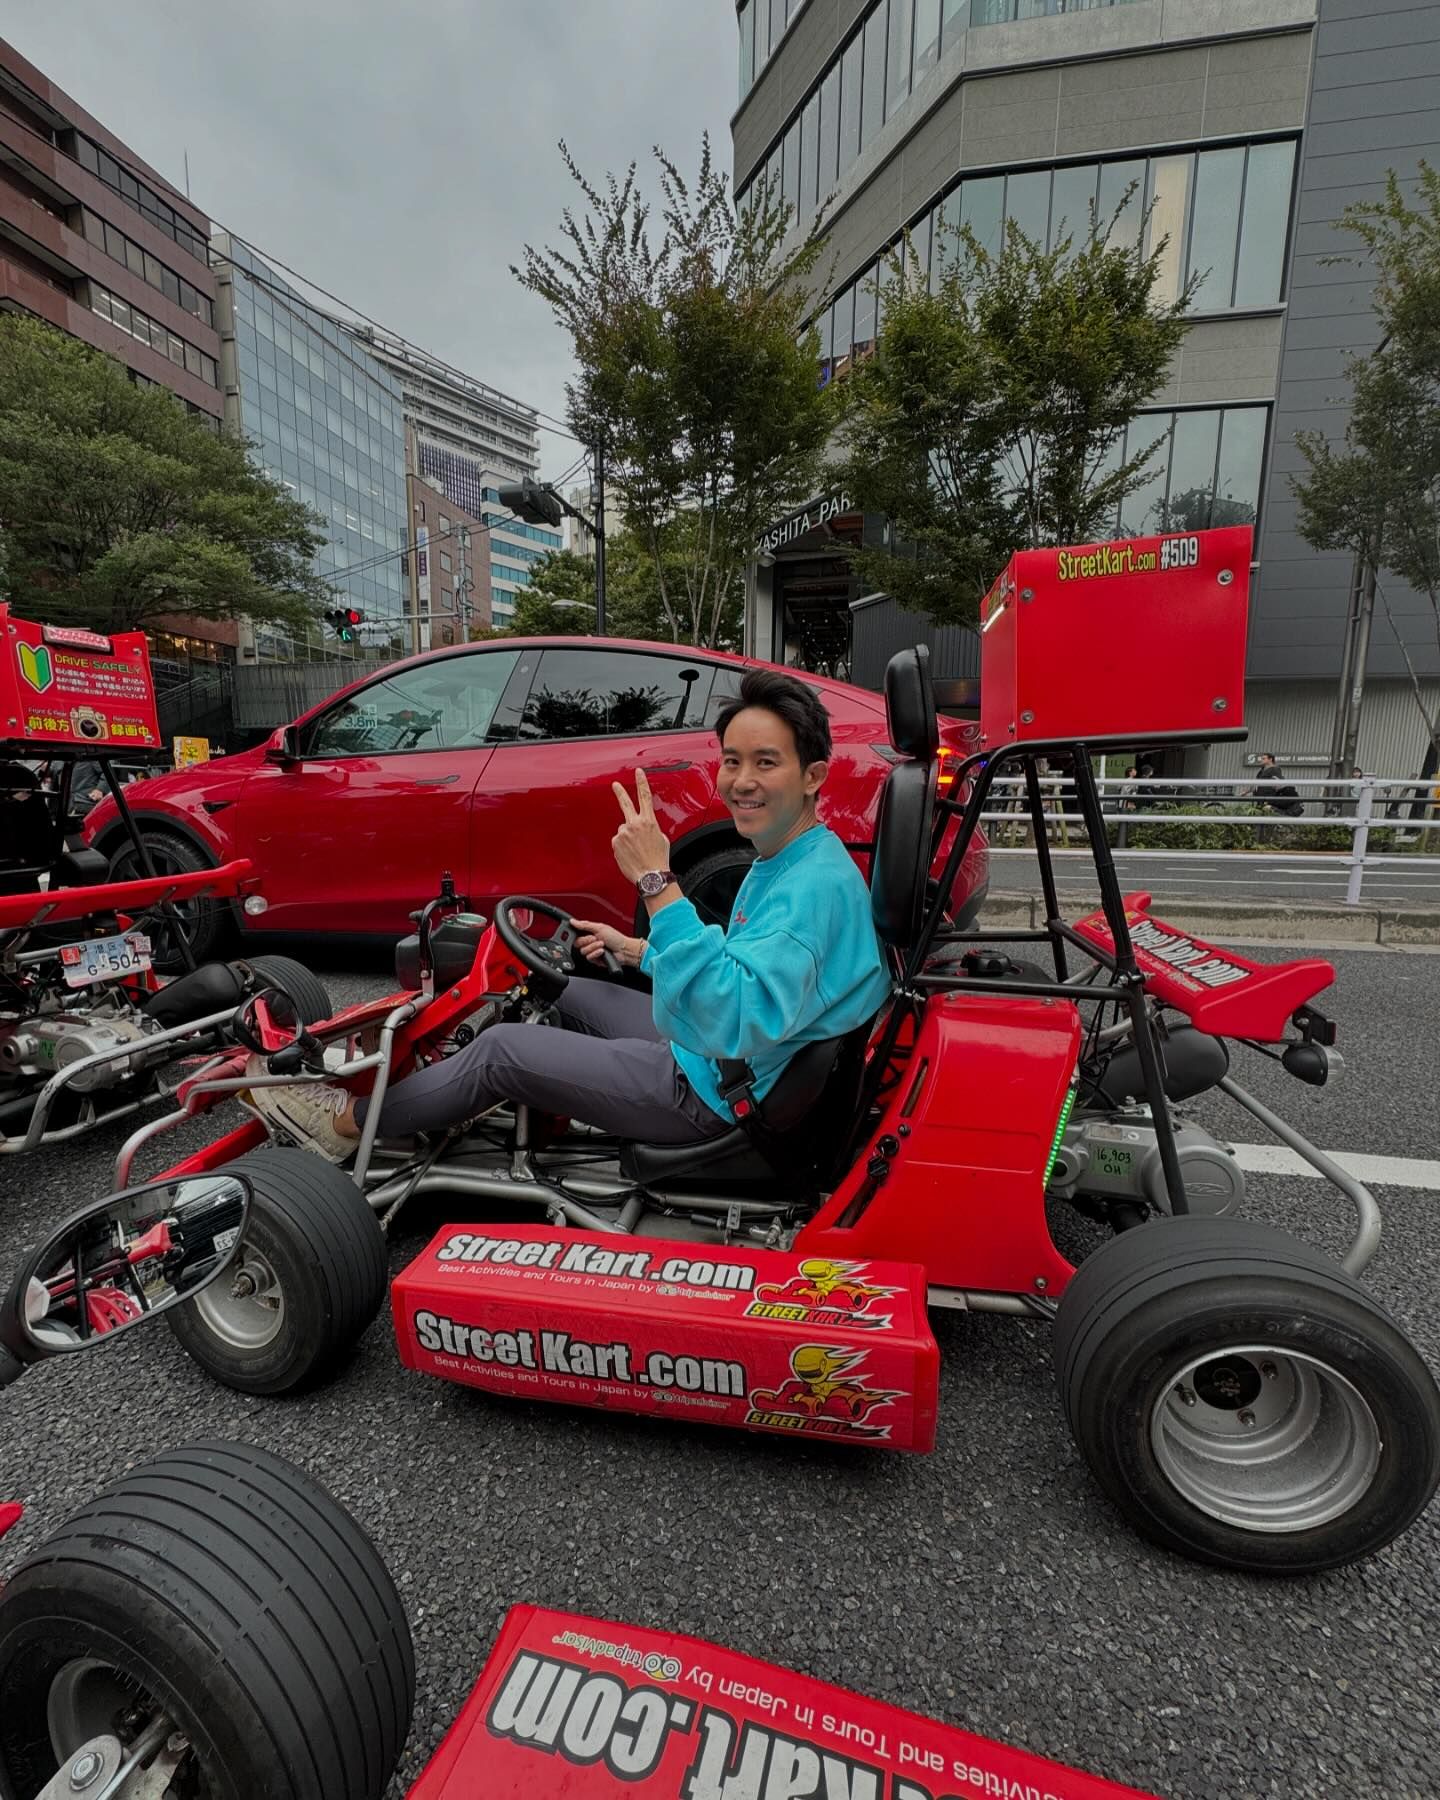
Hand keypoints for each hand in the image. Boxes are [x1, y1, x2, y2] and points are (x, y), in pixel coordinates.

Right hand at [571, 919, 645, 969]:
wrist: (624, 950)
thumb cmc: (616, 938)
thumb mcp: (600, 927)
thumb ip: (585, 925)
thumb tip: (573, 921)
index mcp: (589, 933)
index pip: (576, 933)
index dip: (577, 934)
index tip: (582, 932)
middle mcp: (589, 942)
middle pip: (577, 943)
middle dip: (587, 940)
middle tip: (596, 938)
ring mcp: (591, 951)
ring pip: (583, 951)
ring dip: (593, 947)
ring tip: (602, 944)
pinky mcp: (594, 959)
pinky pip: (588, 957)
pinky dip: (596, 953)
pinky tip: (602, 951)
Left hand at [611, 768, 671, 883]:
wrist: (651, 875)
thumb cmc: (658, 859)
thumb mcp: (661, 838)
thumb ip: (650, 828)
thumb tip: (642, 828)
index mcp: (649, 821)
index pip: (645, 796)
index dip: (642, 782)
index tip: (638, 772)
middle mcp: (634, 824)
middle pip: (625, 803)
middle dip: (620, 792)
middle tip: (615, 784)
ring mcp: (623, 833)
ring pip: (623, 831)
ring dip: (628, 839)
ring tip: (637, 851)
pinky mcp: (615, 843)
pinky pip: (618, 842)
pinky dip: (623, 847)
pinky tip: (630, 855)